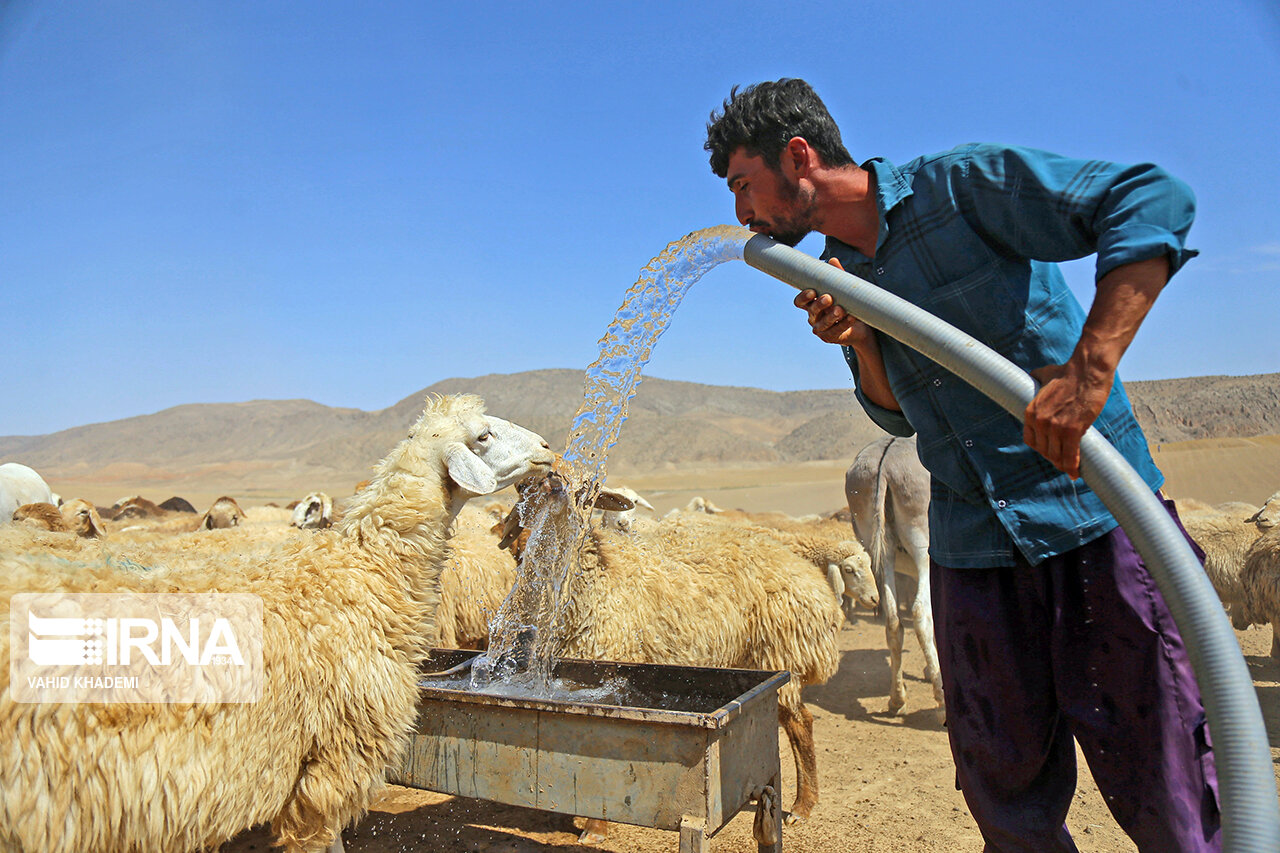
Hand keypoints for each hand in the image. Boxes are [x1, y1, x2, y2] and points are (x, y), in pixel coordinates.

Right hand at [793, 258, 873, 347]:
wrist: (859, 326)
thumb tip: (832, 260)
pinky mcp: (831, 337)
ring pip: (823, 324)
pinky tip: (852, 316)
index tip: (812, 291)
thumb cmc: (846, 305)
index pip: (800, 302)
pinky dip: (845, 323)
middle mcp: (814, 317)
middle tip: (828, 298)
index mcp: (812, 304)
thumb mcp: (842, 290)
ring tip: (840, 309)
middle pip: (811, 311)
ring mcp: (821, 329)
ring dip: (831, 316)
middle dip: (819, 305)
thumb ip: (837, 277)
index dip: (803, 297)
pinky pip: (836, 331)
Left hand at [1024, 361, 1111, 478]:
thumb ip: (1036, 380)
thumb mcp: (1043, 375)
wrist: (1087, 371)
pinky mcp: (1072, 430)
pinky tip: (1075, 473)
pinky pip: (1070, 455)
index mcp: (1031, 412)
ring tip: (1070, 470)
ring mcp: (1055, 427)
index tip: (1049, 451)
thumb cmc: (1068, 373)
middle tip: (1063, 462)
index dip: (1041, 448)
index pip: (1031, 440)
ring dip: (1063, 465)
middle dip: (1053, 458)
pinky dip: (1073, 466)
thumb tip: (1032, 377)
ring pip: (1056, 455)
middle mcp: (1040, 422)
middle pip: (1044, 450)